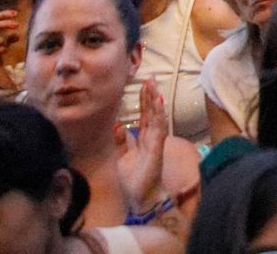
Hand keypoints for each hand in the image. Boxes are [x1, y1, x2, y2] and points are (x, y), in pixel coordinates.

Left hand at [116, 80, 169, 215]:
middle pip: (152, 113)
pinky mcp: (157, 149)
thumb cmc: (133, 180)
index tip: (144, 85)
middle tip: (150, 78)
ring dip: (155, 102)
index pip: (145, 116)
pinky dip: (159, 116)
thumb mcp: (121, 158)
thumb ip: (121, 142)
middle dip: (151, 96)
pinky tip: (158, 104)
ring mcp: (156, 143)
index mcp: (143, 140)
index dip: (145, 101)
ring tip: (153, 86)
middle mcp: (151, 139)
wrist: (141, 199)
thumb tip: (117, 125)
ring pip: (156, 117)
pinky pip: (158, 129)